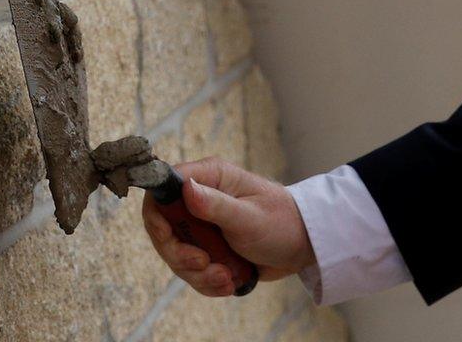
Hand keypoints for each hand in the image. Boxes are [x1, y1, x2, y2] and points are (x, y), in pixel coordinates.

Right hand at [141, 158, 313, 296]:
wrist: (303, 245)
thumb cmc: (282, 222)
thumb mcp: (249, 217)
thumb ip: (215, 205)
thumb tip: (186, 188)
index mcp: (208, 178)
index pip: (162, 190)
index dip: (158, 217)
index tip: (169, 239)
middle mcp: (199, 199)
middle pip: (164, 228)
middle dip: (180, 254)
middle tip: (204, 264)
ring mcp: (202, 226)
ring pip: (177, 253)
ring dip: (197, 273)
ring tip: (226, 277)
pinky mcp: (208, 248)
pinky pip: (192, 270)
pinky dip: (206, 282)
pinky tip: (228, 282)